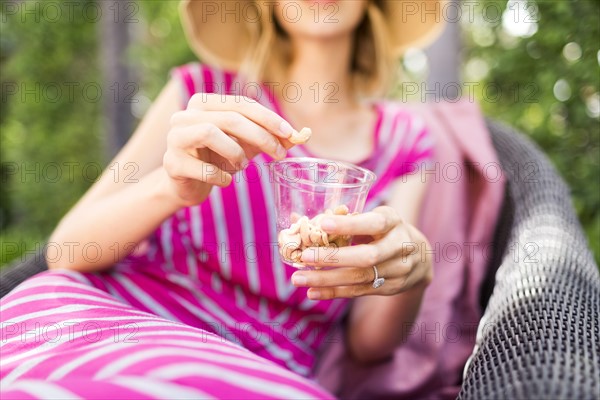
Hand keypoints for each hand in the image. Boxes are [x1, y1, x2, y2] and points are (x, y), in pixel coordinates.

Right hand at [163, 93, 295, 206]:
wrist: (186, 185)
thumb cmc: (218, 160)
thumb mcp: (247, 146)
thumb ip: (272, 138)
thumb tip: (303, 135)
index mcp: (204, 104)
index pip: (241, 104)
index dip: (268, 118)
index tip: (291, 133)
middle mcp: (185, 115)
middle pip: (229, 118)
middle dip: (260, 136)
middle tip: (279, 154)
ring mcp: (175, 138)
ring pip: (209, 133)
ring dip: (235, 152)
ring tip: (244, 166)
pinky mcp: (172, 164)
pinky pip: (202, 168)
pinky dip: (220, 177)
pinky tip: (225, 181)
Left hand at [290, 206, 432, 299]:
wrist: (420, 257)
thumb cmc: (385, 231)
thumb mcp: (372, 218)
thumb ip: (341, 219)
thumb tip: (296, 220)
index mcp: (393, 222)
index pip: (373, 224)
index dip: (349, 225)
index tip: (322, 223)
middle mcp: (399, 247)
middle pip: (367, 256)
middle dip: (333, 258)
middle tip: (304, 257)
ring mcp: (397, 270)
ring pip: (360, 277)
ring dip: (327, 280)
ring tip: (299, 279)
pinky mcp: (390, 288)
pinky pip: (359, 291)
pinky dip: (334, 292)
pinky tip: (312, 292)